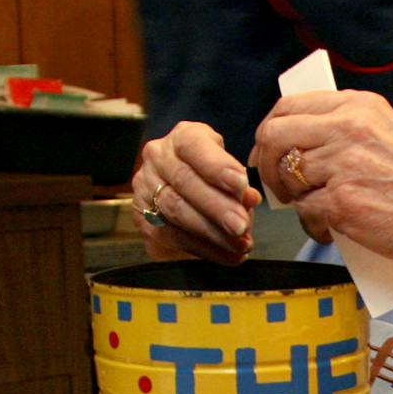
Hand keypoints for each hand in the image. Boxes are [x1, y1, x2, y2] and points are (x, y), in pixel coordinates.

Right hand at [133, 123, 257, 264]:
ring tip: (241, 245)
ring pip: (176, 211)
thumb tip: (249, 199)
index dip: (217, 166)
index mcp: (182, 138)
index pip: (194, 146)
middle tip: (241, 226)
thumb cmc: (213, 174)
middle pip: (184, 182)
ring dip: (212, 233)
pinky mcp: (143, 216)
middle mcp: (158, 157)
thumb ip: (238, 183)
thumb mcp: (229, 169)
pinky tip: (228, 255)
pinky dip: (204, 248)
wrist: (180, 186)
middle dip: (217, 207)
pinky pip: (171, 235)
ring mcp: (145, 186)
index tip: (240, 184)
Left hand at [252, 91, 392, 285]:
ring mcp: (344, 164)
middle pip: (274, 135)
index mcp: (359, 106)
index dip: (272, 130)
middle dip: (267, 163)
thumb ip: (346, 127)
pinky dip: (313, 225)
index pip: (290, 105)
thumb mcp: (388, 133)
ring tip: (318, 209)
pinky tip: (330, 229)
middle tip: (280, 184)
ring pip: (288, 176)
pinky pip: (305, 211)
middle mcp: (349, 129)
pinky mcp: (343, 201)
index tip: (271, 150)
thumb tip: (297, 138)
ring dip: (296, 198)